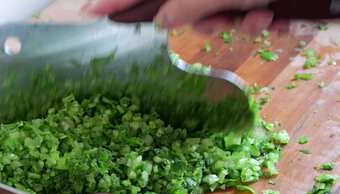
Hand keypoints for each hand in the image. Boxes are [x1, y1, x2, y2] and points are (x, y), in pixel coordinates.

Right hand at [82, 0, 282, 33]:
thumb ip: (188, 5)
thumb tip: (162, 21)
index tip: (88, 13)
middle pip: (183, 2)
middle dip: (204, 20)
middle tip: (221, 24)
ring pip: (217, 10)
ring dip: (238, 23)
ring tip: (260, 19)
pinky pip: (242, 9)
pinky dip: (258, 18)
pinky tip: (274, 16)